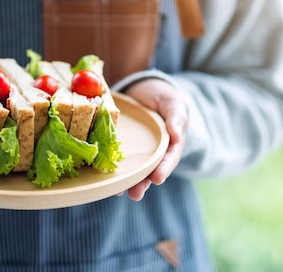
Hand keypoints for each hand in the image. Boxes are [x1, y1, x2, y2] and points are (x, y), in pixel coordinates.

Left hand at [123, 78, 187, 200]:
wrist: (142, 88)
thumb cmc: (162, 96)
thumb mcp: (172, 102)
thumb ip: (176, 117)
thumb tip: (177, 134)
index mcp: (171, 142)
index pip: (169, 157)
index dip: (164, 168)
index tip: (157, 178)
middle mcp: (155, 151)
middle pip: (151, 169)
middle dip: (143, 183)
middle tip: (136, 194)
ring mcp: (139, 150)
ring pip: (134, 169)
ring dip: (128, 182)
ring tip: (120, 192)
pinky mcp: (123, 146)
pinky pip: (119, 158)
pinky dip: (113, 168)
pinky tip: (104, 178)